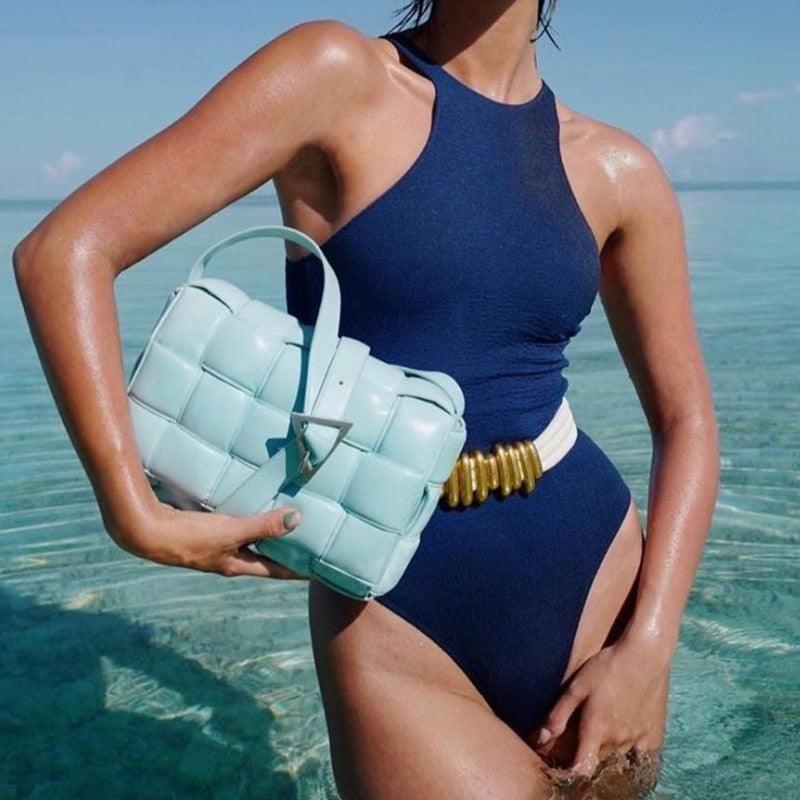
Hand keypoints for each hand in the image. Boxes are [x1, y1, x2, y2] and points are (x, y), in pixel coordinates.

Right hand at [110, 501, 306, 579]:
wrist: (146, 532)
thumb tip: (297, 519)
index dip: (299, 569)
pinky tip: (252, 506)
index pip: (277, 571)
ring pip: (250, 541)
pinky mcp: (205, 532)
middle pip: (266, 556)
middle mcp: (229, 559)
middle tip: (310, 539)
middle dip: (286, 550)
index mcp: (237, 565)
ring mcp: (216, 546)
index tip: (321, 568)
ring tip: (287, 520)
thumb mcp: (230, 532)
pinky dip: (249, 520)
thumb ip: (263, 526)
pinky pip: (236, 527)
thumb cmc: (189, 537)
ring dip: (268, 534)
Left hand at [533, 632, 669, 780]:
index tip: (561, 769)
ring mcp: (637, 740)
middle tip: (577, 740)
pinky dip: (628, 756)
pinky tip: (621, 740)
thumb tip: (540, 738)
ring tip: (599, 734)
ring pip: (616, 759)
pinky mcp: (653, 736)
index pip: (582, 769)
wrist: (645, 656)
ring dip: (604, 754)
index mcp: (596, 729)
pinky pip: (640, 759)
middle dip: (584, 757)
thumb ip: (559, 714)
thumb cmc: (607, 667)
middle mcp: (617, 740)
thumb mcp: (577, 686)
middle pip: (597, 762)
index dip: (570, 775)